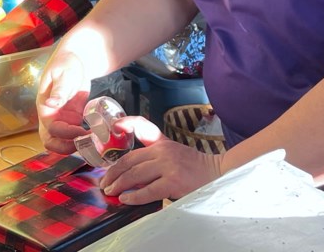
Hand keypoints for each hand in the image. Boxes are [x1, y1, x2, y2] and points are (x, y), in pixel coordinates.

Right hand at [36, 51, 90, 152]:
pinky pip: (74, 136)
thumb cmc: (66, 63)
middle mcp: (51, 116)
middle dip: (65, 148)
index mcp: (45, 106)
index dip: (66, 134)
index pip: (52, 128)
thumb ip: (59, 90)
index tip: (82, 131)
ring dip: (74, 147)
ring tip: (93, 142)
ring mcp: (62, 119)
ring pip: (61, 142)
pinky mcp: (73, 119)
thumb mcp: (63, 74)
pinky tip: (96, 136)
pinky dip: (83, 140)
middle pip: (50, 141)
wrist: (76, 59)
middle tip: (85, 145)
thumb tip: (50, 104)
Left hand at [100, 115, 222, 203]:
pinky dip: (134, 196)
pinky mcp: (173, 181)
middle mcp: (163, 151)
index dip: (126, 125)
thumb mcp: (175, 154)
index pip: (142, 128)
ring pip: (135, 174)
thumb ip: (155, 158)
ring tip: (111, 192)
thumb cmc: (195, 169)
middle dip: (114, 172)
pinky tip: (126, 200)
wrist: (219, 176)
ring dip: (119, 184)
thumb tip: (130, 175)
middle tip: (104, 182)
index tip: (113, 128)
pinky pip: (148, 190)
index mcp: (162, 143)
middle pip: (130, 159)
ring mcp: (168, 166)